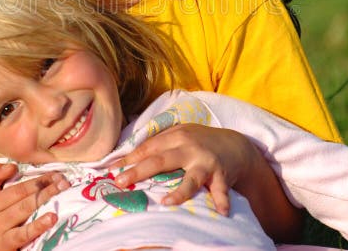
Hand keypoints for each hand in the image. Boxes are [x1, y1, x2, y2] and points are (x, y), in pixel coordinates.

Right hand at [0, 163, 68, 250]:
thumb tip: (12, 165)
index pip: (17, 187)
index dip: (37, 179)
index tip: (55, 174)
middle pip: (23, 196)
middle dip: (45, 186)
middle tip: (64, 180)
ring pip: (24, 210)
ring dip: (44, 199)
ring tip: (61, 191)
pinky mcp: (5, 245)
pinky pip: (23, 234)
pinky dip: (38, 226)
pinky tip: (52, 218)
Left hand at [108, 123, 256, 215]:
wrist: (235, 144)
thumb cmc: (201, 141)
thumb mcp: (181, 135)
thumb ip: (160, 143)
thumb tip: (130, 156)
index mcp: (176, 137)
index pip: (148, 148)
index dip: (129, 158)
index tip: (111, 170)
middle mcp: (189, 147)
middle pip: (161, 160)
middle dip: (139, 171)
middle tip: (121, 182)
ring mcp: (205, 162)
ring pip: (191, 178)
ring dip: (180, 191)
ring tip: (167, 203)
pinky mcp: (221, 175)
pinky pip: (221, 190)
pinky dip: (222, 200)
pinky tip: (221, 212)